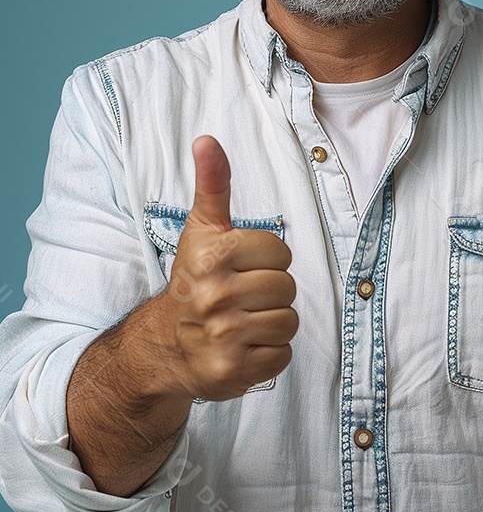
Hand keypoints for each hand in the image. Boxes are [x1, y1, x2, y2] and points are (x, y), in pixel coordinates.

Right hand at [158, 135, 296, 400]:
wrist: (164, 345)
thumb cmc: (194, 279)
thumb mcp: (202, 229)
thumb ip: (212, 184)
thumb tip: (206, 139)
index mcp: (213, 256)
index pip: (280, 252)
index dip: (266, 259)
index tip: (241, 267)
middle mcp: (214, 296)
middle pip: (287, 288)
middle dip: (271, 292)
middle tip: (243, 296)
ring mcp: (223, 337)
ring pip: (288, 321)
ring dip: (272, 322)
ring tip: (244, 320)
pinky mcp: (233, 371)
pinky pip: (282, 355)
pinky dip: (270, 353)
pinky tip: (245, 346)